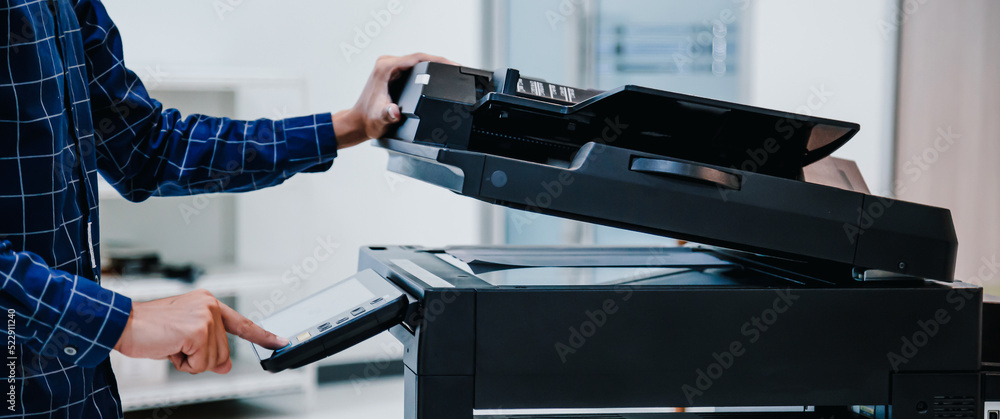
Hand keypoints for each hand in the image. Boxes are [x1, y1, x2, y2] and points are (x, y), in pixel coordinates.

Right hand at [114, 289, 288, 373]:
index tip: (280, 342)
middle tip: (176, 345)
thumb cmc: (147, 328)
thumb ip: (208, 348)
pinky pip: (200, 364)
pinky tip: (170, 347)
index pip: (241, 323)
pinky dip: (183, 363)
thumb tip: (226, 366)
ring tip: (171, 344)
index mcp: (207, 303)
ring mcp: (205, 317)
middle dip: (199, 358)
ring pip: (214, 360)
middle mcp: (210, 306)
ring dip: (190, 361)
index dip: (263, 335)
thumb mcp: (183, 339)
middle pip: (224, 352)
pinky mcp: (198, 331)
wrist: (121, 324)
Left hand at [332, 52, 458, 148]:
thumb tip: (394, 111)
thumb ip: (387, 115)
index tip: (452, 64)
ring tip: (451, 71)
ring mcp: (390, 67)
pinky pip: (414, 67)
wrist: (359, 123)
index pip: (416, 58)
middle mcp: (387, 64)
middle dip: (440, 62)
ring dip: (434, 65)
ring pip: (418, 61)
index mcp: (385, 68)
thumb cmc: (368, 120)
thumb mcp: (380, 119)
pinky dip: (427, 70)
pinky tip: (437, 76)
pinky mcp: (393, 73)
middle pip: (420, 57)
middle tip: (457, 69)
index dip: (437, 60)